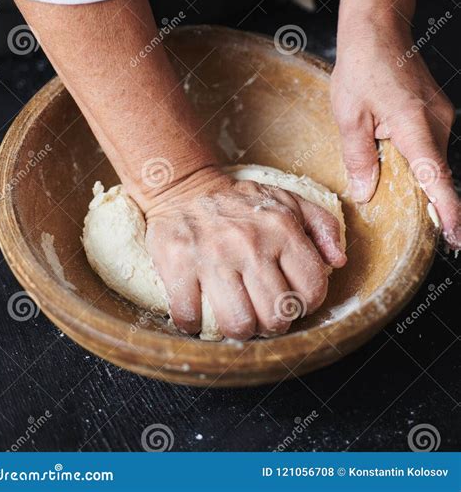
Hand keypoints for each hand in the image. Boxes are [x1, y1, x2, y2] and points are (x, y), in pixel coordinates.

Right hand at [144, 169, 345, 338]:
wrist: (185, 187)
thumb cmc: (241, 202)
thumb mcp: (288, 201)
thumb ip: (323, 227)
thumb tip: (338, 261)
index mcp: (281, 229)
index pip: (311, 291)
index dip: (305, 305)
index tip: (290, 300)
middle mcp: (249, 243)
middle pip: (275, 317)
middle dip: (271, 323)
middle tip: (261, 313)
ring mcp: (211, 256)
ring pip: (238, 324)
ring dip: (237, 328)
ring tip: (234, 315)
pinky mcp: (178, 264)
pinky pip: (190, 317)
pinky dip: (192, 323)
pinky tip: (199, 309)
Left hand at [331, 11, 458, 248]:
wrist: (379, 27)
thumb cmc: (361, 67)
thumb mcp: (349, 116)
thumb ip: (358, 157)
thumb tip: (364, 193)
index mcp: (415, 126)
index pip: (437, 178)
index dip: (448, 211)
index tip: (456, 237)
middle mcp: (437, 121)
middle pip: (433, 170)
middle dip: (416, 189)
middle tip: (388, 191)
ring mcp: (442, 114)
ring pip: (430, 155)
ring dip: (410, 164)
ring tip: (379, 145)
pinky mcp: (438, 110)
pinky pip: (428, 141)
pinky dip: (413, 149)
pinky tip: (388, 138)